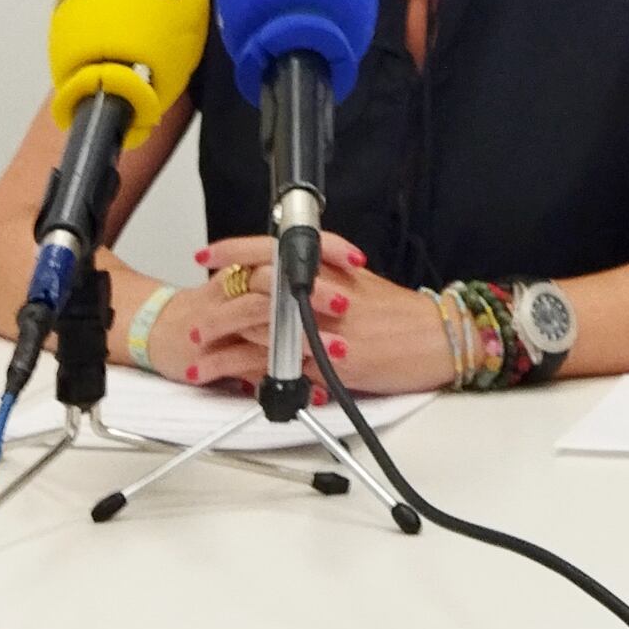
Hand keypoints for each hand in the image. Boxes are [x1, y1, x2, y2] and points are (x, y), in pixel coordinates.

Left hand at [141, 237, 445, 398]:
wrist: (436, 338)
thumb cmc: (401, 315)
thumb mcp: (359, 282)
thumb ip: (322, 277)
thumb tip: (290, 277)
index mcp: (328, 266)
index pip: (271, 247)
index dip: (234, 251)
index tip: (207, 257)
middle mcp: (322, 292)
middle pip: (256, 289)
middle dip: (217, 306)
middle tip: (191, 318)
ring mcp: (323, 328)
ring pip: (260, 329)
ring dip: (223, 344)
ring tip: (197, 355)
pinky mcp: (328, 362)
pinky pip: (280, 366)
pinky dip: (250, 373)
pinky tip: (229, 380)